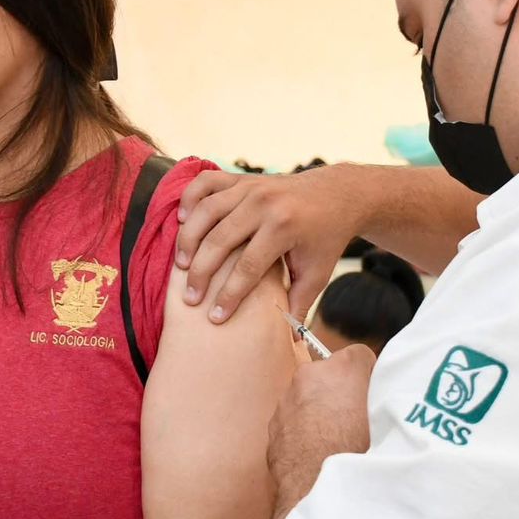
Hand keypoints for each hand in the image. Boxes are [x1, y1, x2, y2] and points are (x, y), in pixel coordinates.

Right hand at [175, 166, 366, 323]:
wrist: (337, 194)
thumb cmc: (325, 237)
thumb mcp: (318, 272)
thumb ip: (300, 303)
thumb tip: (289, 339)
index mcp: (284, 226)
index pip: (248, 267)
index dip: (229, 295)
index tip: (215, 317)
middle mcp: (264, 203)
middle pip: (220, 241)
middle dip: (202, 273)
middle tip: (190, 298)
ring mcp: (250, 186)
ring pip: (206, 211)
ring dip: (188, 239)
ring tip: (181, 266)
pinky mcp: (242, 178)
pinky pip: (206, 182)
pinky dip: (190, 198)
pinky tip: (182, 220)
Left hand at [267, 345, 375, 513]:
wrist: (318, 486)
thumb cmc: (358, 450)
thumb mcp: (387, 417)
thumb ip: (382, 395)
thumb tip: (383, 392)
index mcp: (344, 368)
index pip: (359, 357)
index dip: (367, 377)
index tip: (371, 394)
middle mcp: (311, 376)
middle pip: (328, 375)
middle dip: (338, 391)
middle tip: (354, 418)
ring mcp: (287, 400)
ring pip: (307, 398)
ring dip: (318, 411)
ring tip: (334, 439)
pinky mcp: (274, 425)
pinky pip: (292, 421)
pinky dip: (302, 431)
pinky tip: (317, 452)